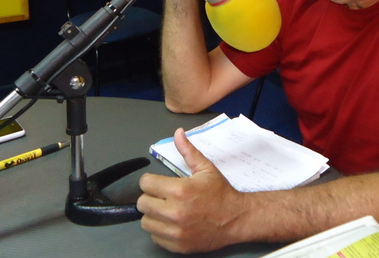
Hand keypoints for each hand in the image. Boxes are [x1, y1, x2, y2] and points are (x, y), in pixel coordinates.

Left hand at [138, 128, 246, 252]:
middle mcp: (175, 212)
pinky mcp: (177, 245)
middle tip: (162, 196)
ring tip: (167, 210)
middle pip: (142, 203)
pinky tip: (172, 223)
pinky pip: (155, 237)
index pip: (146, 184)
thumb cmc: (220, 193)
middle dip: (150, 197)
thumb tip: (178, 133)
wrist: (236, 219)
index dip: (150, 181)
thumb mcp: (206, 168)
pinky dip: (160, 230)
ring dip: (153, 215)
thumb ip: (188, 151)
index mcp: (180, 190)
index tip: (158, 183)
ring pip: (146, 222)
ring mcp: (175, 231)